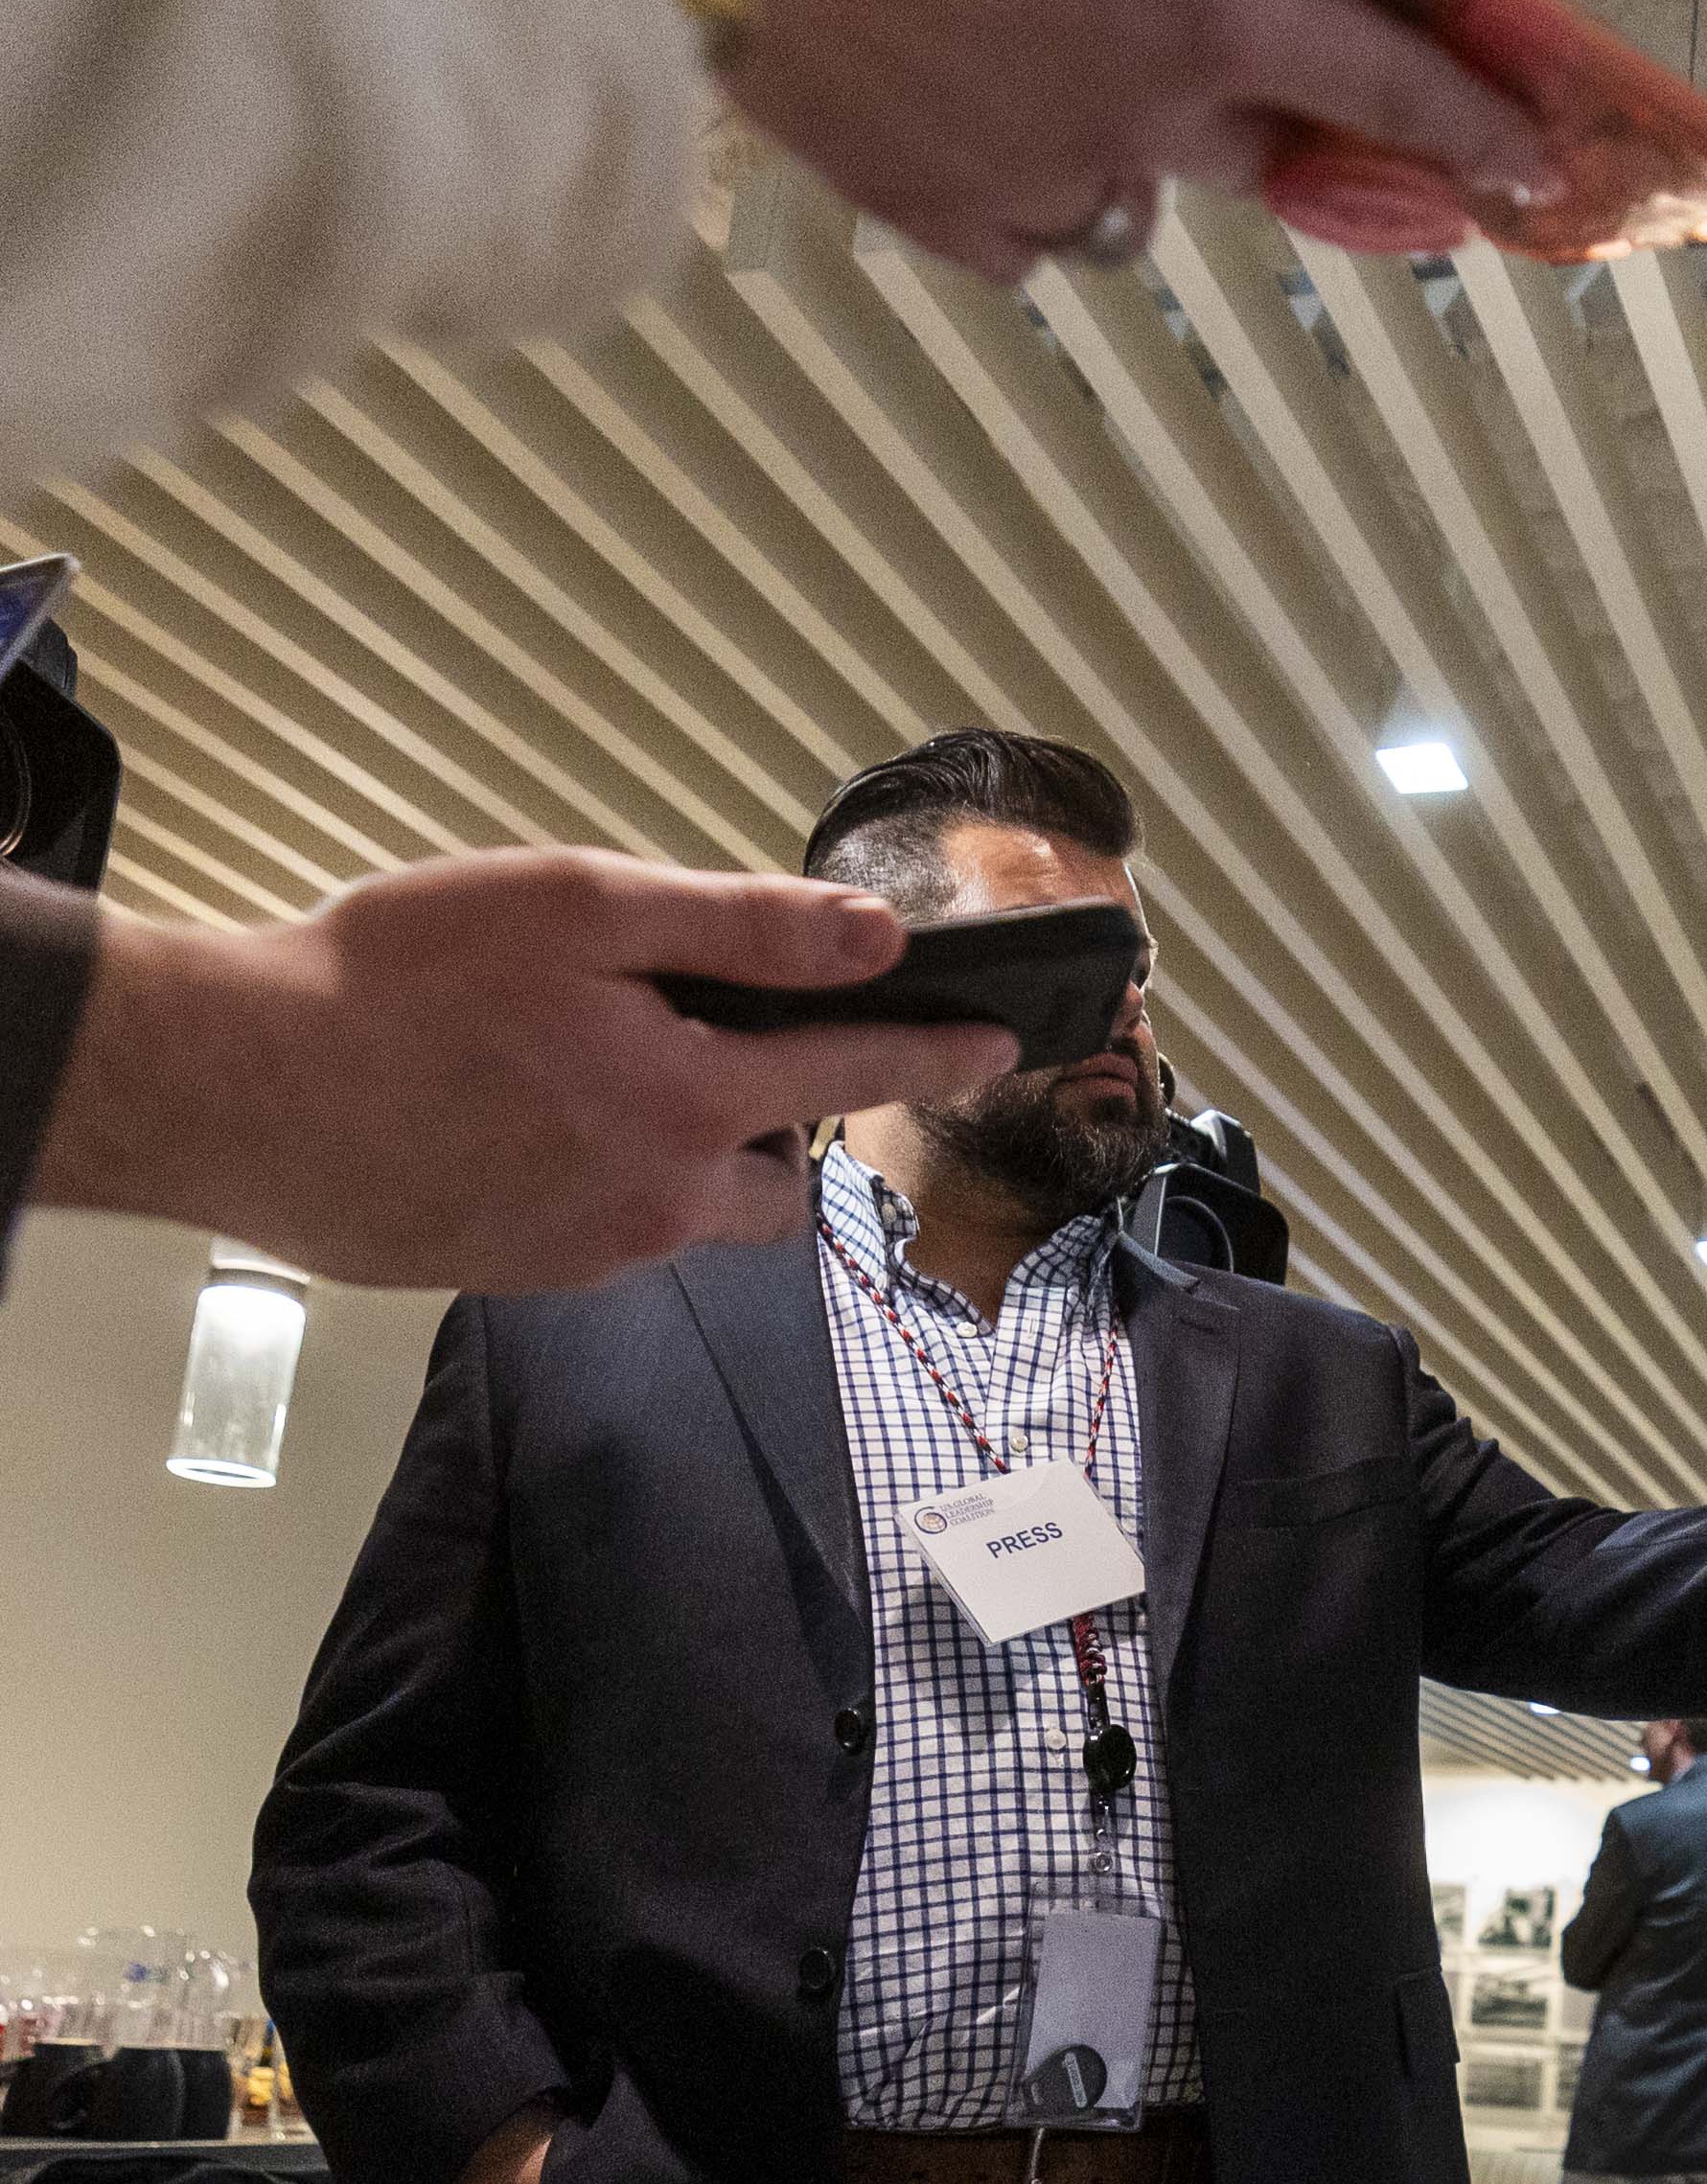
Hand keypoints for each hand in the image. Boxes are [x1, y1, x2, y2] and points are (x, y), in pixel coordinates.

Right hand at [29, 856, 1016, 1291]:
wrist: (232, 1085)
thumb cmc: (394, 976)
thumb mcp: (579, 909)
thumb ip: (741, 931)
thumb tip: (877, 940)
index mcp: (687, 1102)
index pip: (855, 1072)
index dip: (935, 1052)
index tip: (998, 1046)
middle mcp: (658, 1198)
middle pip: (779, 1173)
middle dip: (775, 1115)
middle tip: (702, 1043)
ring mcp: (587, 1252)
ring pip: (693, 1209)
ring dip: (686, 1150)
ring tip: (591, 1070)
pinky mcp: (518, 1274)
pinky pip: (608, 1230)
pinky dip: (602, 1176)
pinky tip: (519, 1117)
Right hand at [712, 0, 1555, 280]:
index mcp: (1201, 8)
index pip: (1389, 86)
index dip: (1476, 125)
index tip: (1535, 169)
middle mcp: (1135, 120)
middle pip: (1258, 147)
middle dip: (1270, 108)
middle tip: (1236, 52)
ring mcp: (1025, 176)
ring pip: (1134, 199)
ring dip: (1137, 145)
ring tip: (1069, 56)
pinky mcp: (921, 205)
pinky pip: (1021, 234)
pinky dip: (1028, 183)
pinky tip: (983, 101)